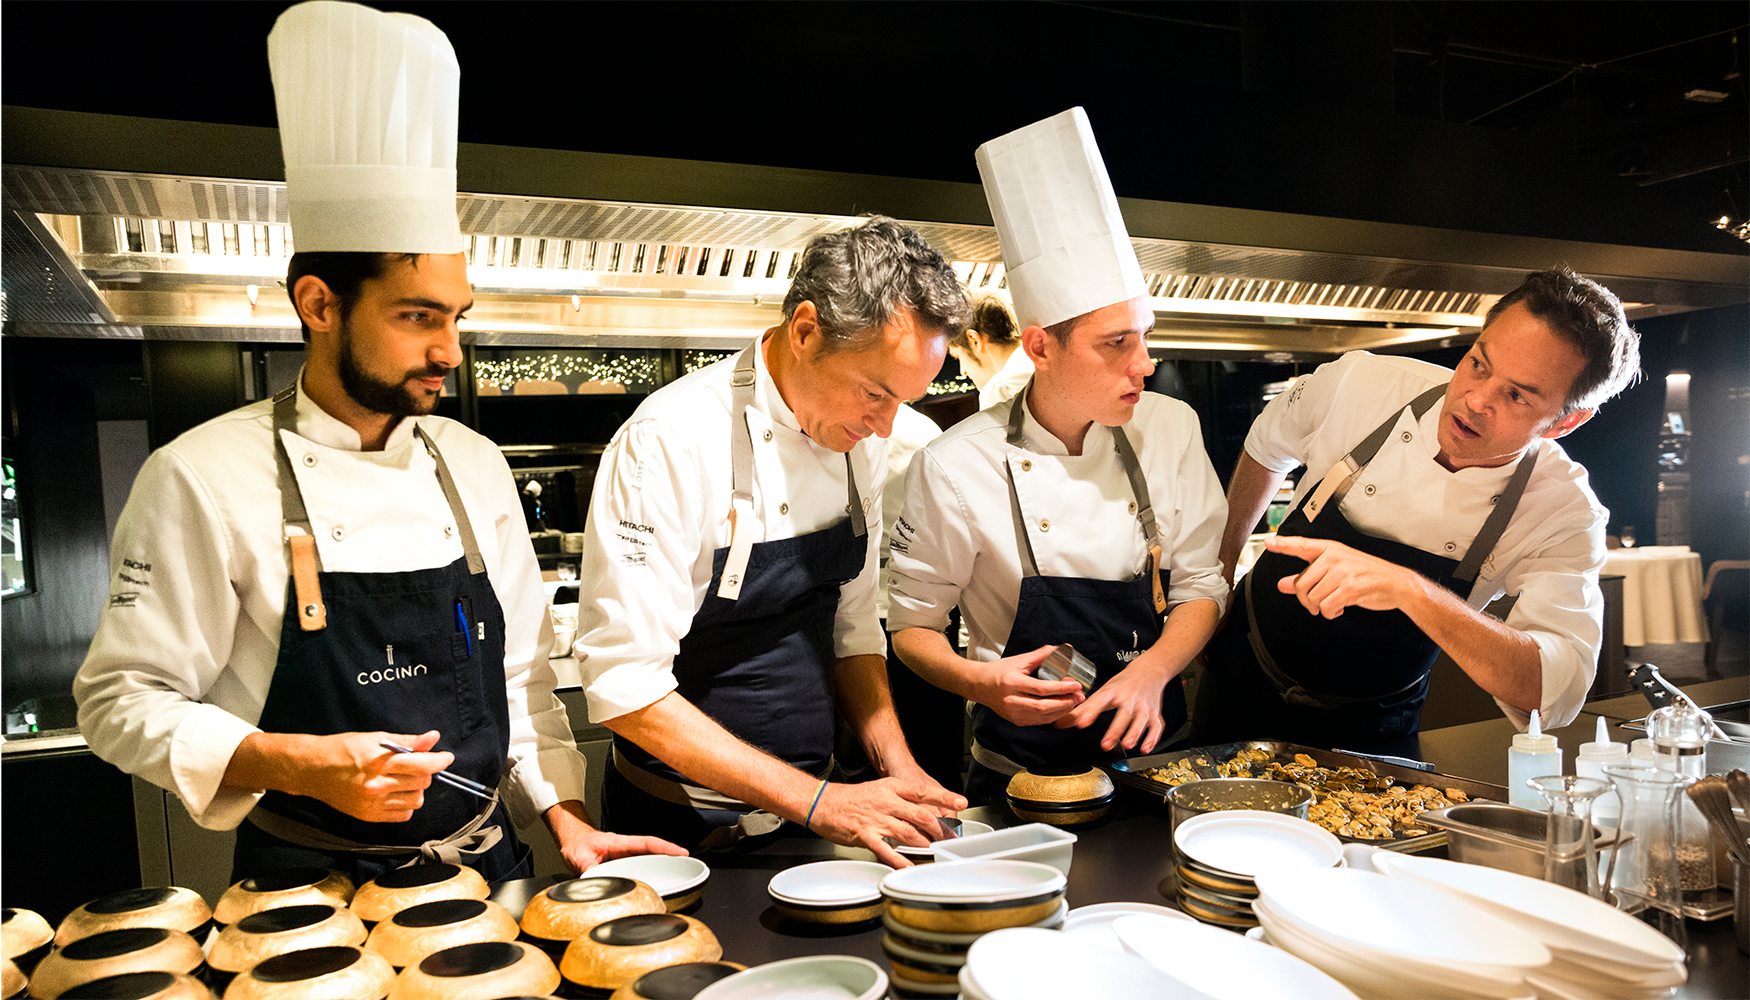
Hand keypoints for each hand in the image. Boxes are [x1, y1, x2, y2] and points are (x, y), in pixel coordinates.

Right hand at [298, 730, 451, 823]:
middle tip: (415, 764)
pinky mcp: (368, 816)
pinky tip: (396, 793)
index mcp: (379, 763)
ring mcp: (372, 804)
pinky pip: (402, 815)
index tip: (446, 757)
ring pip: (415, 801)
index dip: (439, 761)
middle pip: (422, 783)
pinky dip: (406, 804)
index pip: (422, 765)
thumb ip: (407, 741)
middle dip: (425, 772)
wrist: (312, 770)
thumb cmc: (343, 749)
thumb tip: (433, 738)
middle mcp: (377, 786)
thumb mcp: (375, 739)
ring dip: (416, 789)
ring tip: (403, 779)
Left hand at [543, 800, 687, 872]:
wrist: (572, 840)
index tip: (681, 852)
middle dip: (672, 855)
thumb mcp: (579, 857)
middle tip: (689, 864)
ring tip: (679, 874)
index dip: (665, 847)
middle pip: (654, 850)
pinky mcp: (623, 862)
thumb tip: (597, 880)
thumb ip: (589, 870)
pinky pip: (641, 865)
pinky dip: (652, 870)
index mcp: (619, 843)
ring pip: (649, 858)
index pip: (647, 843)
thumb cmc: (577, 845)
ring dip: (663, 863)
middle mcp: (626, 848)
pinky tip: (658, 880)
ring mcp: (626, 855)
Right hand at [806, 777, 967, 867]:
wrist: (823, 803)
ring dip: (925, 843)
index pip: (923, 791)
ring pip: (907, 832)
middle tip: (950, 837)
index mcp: (891, 788)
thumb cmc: (852, 799)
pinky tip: (908, 866)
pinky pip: (886, 850)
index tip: (961, 802)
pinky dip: (900, 860)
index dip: (944, 797)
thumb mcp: (880, 790)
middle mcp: (886, 802)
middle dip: (939, 828)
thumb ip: (902, 801)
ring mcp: (876, 819)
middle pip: (920, 814)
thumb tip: (924, 811)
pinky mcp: (865, 835)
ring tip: (935, 851)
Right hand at [973, 644, 1084, 726]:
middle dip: (1065, 703)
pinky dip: (1053, 716)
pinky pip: (1039, 722)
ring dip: (1062, 711)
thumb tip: (1061, 649)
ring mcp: (1014, 714)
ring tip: (1074, 702)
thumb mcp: (1019, 660)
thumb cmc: (998, 672)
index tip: (1075, 685)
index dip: (1061, 688)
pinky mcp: (1016, 721)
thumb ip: (1040, 655)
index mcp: (1012, 683)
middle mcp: (1012, 701)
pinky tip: (1062, 709)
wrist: (979, 686)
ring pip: (1043, 717)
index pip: (1041, 689)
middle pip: (1043, 707)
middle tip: (1079, 696)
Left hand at [1053, 658, 1171, 752]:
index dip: (1090, 711)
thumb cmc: (1122, 683)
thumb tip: (1059, 723)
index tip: (1081, 723)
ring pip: (1141, 720)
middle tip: (1106, 744)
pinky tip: (1145, 748)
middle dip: (1116, 730)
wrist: (1149, 671)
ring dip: (1135, 733)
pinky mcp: (1155, 713)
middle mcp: (1130, 698)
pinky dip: (1153, 738)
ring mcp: (1144, 706)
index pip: (1100, 700)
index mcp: (1113, 691)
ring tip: (1128, 745)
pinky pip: (1157, 726)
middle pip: (1124, 714)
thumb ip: (1083, 709)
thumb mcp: (1103, 692)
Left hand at [1267, 535, 1420, 618]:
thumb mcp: (1337, 570)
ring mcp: (1342, 572)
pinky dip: (1330, 613)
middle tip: (1316, 604)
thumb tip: (1283, 584)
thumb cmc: (1367, 575)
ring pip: (1313, 597)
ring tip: (1333, 603)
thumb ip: (1308, 576)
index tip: (1268, 542)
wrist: (1397, 584)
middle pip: (1302, 584)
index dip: (1283, 544)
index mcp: (1331, 549)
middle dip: (1306, 599)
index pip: (1302, 546)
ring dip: (1320, 607)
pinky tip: (1339, 608)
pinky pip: (1326, 607)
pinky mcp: (1349, 588)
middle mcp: (1334, 558)